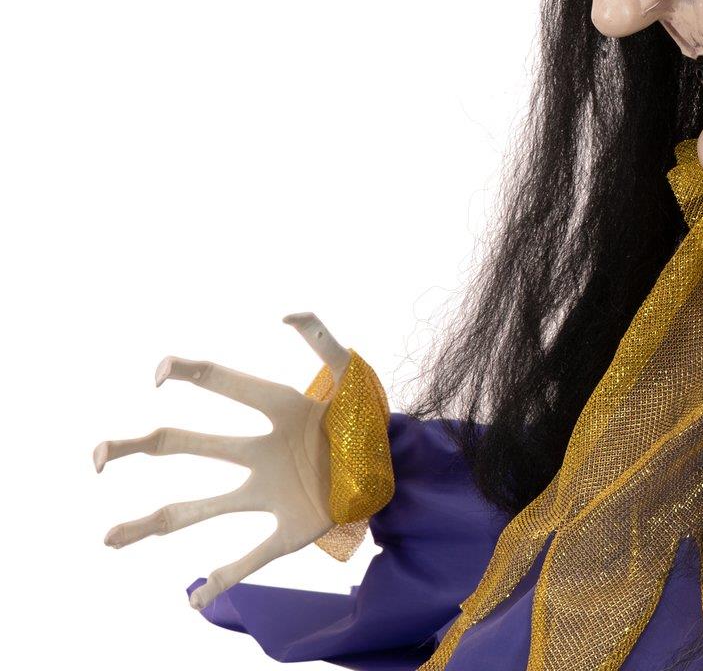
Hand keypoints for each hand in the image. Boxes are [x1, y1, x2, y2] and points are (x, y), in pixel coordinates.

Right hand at [94, 312, 349, 609]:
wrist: (397, 463)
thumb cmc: (369, 417)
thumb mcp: (356, 374)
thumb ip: (325, 340)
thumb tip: (286, 313)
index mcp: (279, 410)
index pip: (226, 385)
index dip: (191, 373)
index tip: (159, 373)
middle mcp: (261, 452)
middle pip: (190, 445)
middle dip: (139, 447)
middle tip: (93, 457)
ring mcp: (270, 492)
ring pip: (200, 508)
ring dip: (153, 522)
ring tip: (108, 538)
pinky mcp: (291, 530)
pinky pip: (251, 556)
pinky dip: (224, 580)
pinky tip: (193, 601)